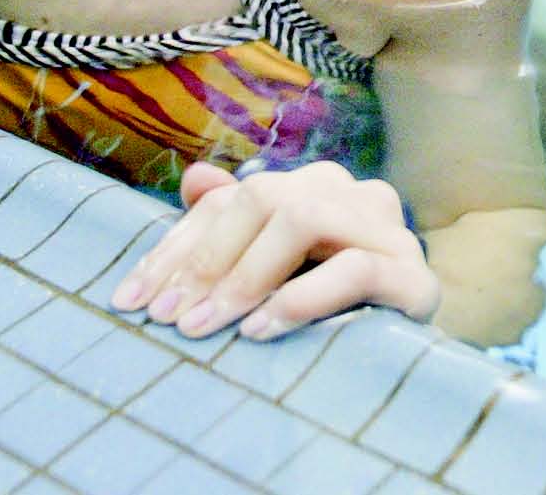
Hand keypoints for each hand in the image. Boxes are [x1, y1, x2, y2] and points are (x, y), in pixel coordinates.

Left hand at [111, 161, 440, 340]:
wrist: (413, 366)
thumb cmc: (328, 319)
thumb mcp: (268, 278)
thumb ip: (231, 228)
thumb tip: (192, 179)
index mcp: (312, 188)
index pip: (231, 200)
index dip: (175, 248)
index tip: (131, 301)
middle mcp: (351, 194)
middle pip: (263, 197)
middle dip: (205, 261)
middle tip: (168, 319)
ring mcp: (387, 231)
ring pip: (304, 218)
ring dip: (246, 275)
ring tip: (209, 325)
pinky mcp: (414, 277)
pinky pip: (354, 270)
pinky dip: (301, 298)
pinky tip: (263, 329)